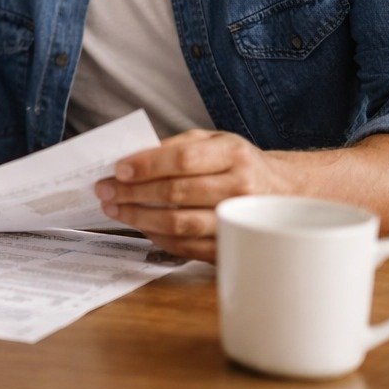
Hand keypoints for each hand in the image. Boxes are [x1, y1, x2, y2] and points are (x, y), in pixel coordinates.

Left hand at [94, 130, 294, 261]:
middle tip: (104, 191)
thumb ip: (178, 145)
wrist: (284, 192)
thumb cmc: (239, 164)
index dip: (147, 165)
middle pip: (176, 193)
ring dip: (139, 218)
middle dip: (132, 192)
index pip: (183, 160)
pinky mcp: (232, 246)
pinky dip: (157, 238)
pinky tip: (141, 227)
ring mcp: (237, 221)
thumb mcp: (215, 141)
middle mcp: (239, 188)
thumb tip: (134, 158)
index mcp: (233, 154)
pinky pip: (187, 247)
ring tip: (115, 210)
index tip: (118, 169)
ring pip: (179, 224)